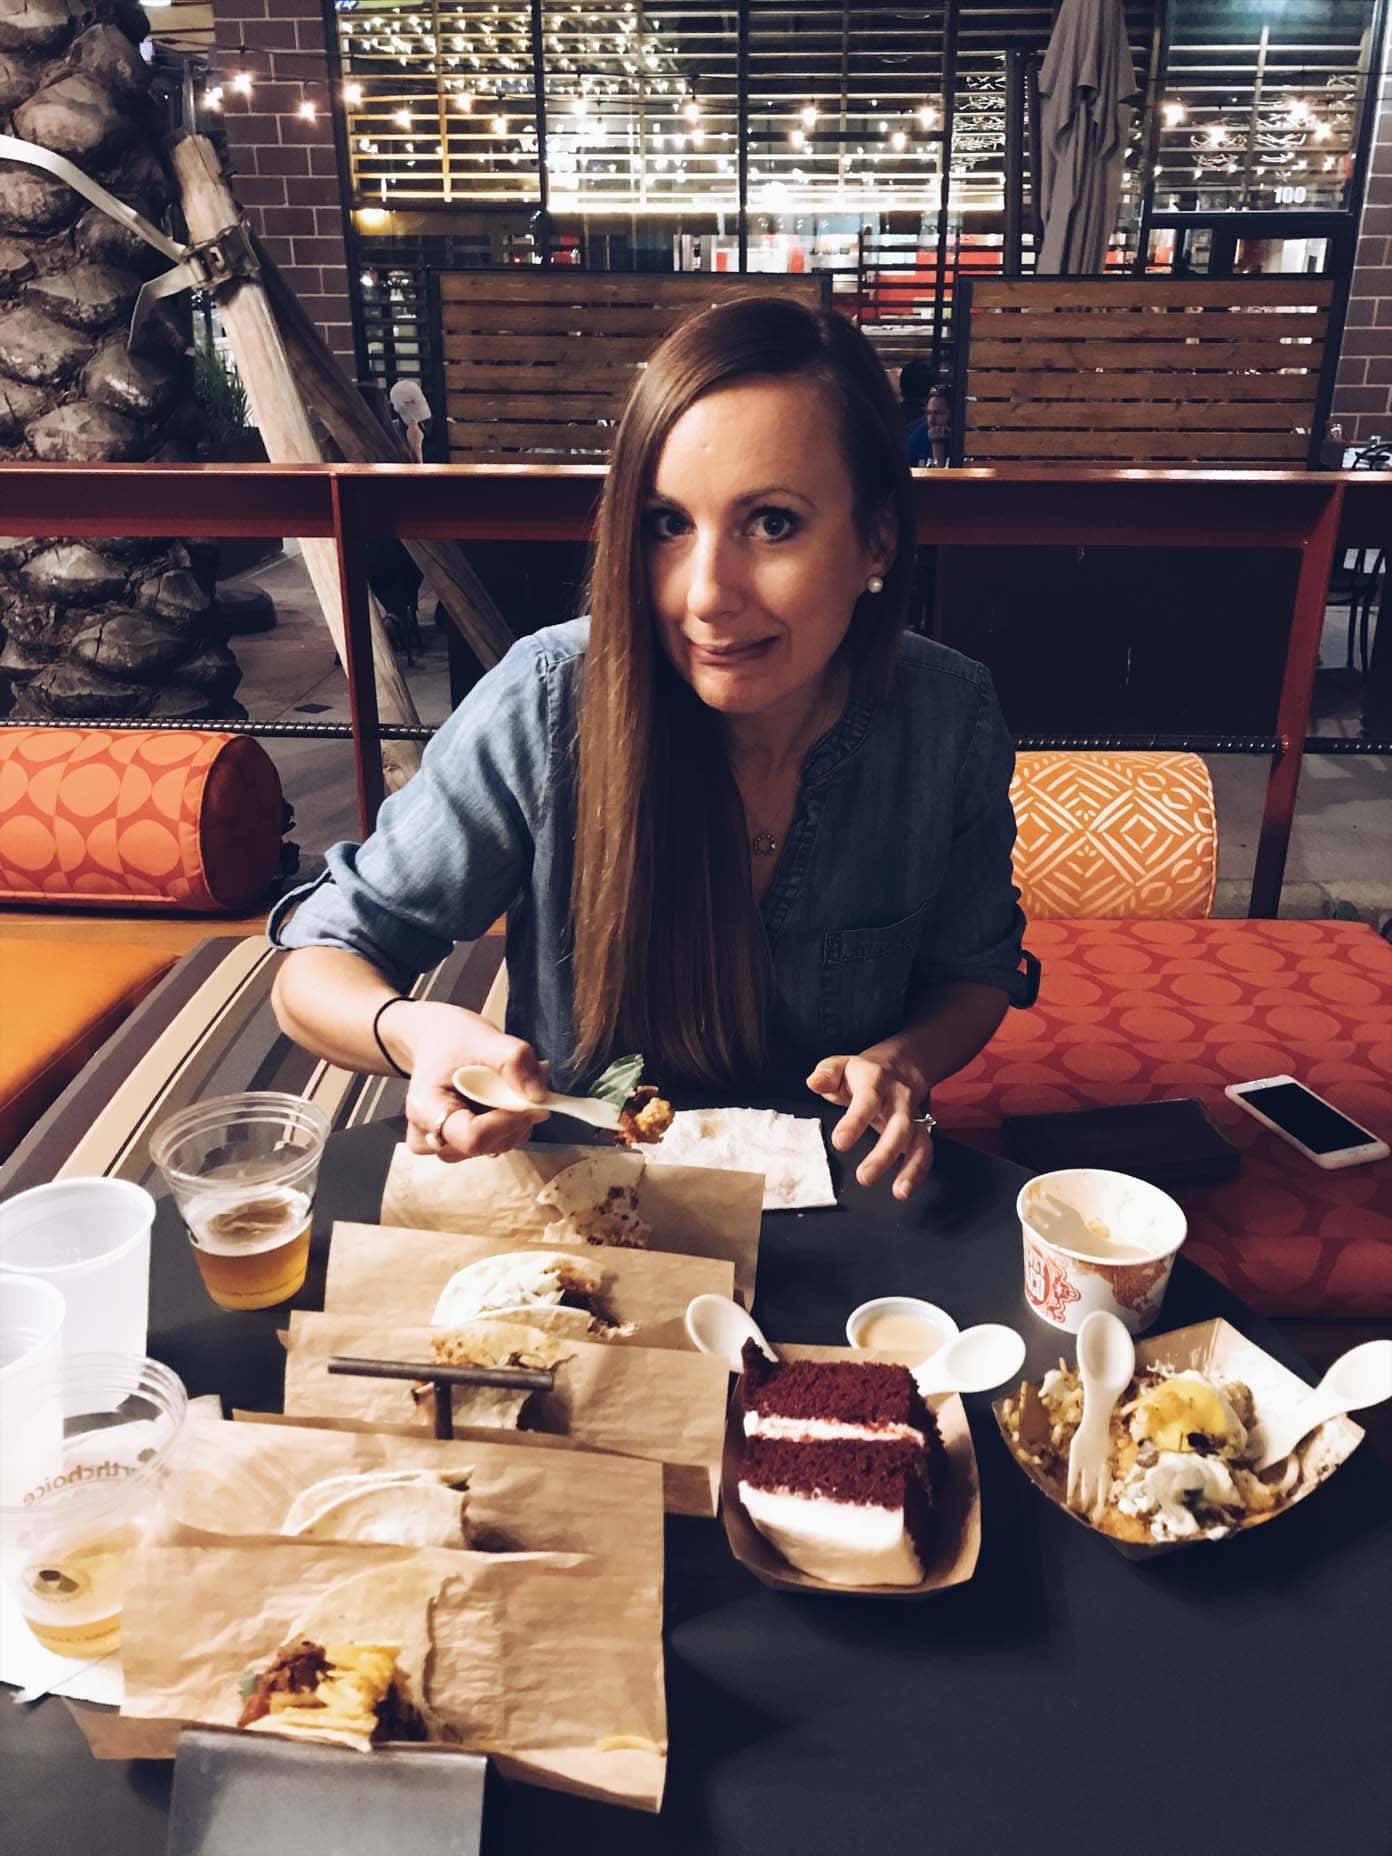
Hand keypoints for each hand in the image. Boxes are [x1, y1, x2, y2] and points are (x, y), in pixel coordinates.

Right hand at [388, 1001, 550, 1163]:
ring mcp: (444, 1145)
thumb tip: (538, 1095)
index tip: (534, 1102)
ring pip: (497, 1146)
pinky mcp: (461, 1145)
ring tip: (518, 1082)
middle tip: (533, 1076)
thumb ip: (512, 1060)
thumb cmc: (452, 1039)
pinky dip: (514, 1122)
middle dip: (518, 1116)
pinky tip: (509, 1097)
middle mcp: (429, 1135)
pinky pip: (498, 1142)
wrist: (436, 1041)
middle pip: (488, 1145)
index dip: (508, 1123)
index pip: (472, 1137)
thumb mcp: (482, 1037)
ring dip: (519, 1118)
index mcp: (425, 1109)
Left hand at [806, 1052, 934, 1200]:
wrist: (900, 1065)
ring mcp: (912, 1115)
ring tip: (899, 1192)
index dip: (855, 1122)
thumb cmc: (862, 1073)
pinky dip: (919, 1171)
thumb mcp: (840, 1065)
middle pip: (899, 1126)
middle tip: (864, 1178)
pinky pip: (925, 1150)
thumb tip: (814, 1083)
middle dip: (885, 1154)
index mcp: (876, 1081)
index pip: (867, 1101)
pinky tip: (905, 1190)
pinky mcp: (920, 1130)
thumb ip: (826, 1074)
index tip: (840, 1143)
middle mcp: (899, 1099)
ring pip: (918, 1141)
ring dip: (911, 1168)